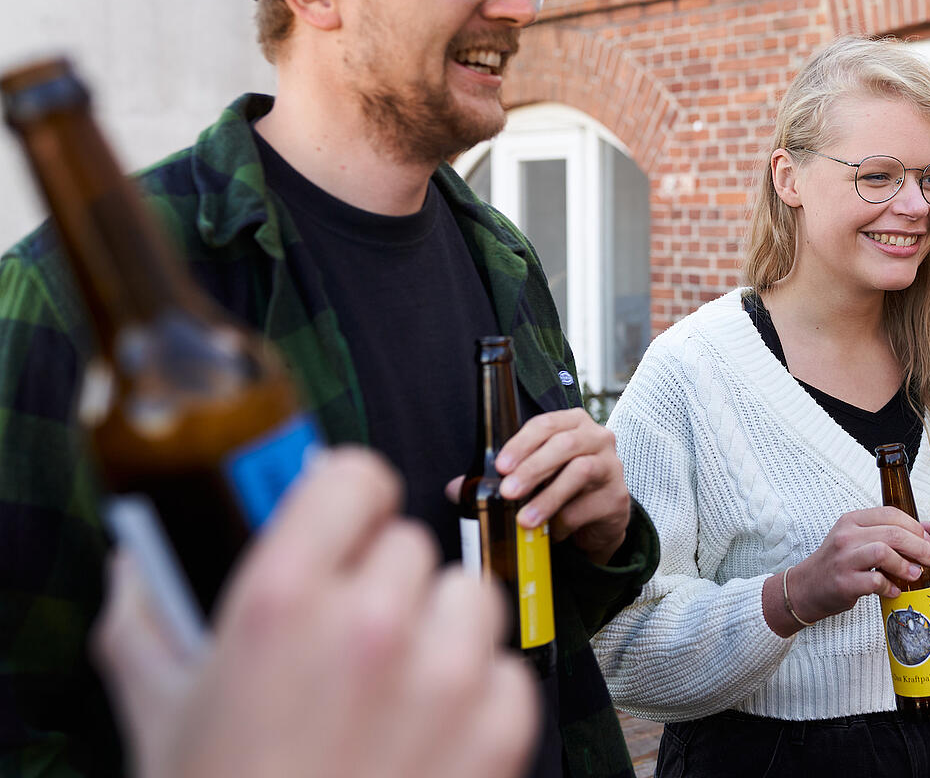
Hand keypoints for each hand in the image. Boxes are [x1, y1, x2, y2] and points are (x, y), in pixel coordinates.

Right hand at [93, 447, 539, 777]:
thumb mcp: (163, 718)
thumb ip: (147, 627)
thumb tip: (134, 569)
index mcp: (281, 600)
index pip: (354, 477)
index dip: (349, 501)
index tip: (345, 529)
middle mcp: (372, 622)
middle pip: (412, 546)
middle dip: (384, 587)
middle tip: (352, 648)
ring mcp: (444, 674)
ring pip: (470, 598)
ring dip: (442, 636)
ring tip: (395, 696)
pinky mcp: (500, 726)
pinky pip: (508, 670)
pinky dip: (480, 700)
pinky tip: (430, 741)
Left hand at [496, 407, 631, 564]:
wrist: (600, 517)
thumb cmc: (564, 486)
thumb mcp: (535, 475)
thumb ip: (501, 477)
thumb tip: (455, 490)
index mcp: (574, 423)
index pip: (546, 424)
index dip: (522, 443)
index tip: (502, 466)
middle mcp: (597, 438)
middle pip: (565, 445)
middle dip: (533, 468)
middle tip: (508, 491)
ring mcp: (611, 466)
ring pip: (580, 472)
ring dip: (548, 498)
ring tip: (525, 520)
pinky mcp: (617, 497)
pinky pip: (587, 507)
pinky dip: (563, 522)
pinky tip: (552, 532)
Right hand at [784, 507, 929, 623]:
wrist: (805, 588)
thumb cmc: (836, 564)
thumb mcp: (860, 541)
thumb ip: (891, 532)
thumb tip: (927, 528)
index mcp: (852, 521)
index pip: (890, 514)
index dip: (914, 526)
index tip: (927, 539)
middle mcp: (846, 536)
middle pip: (892, 533)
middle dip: (919, 546)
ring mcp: (844, 559)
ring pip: (884, 552)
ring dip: (905, 564)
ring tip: (915, 574)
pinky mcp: (844, 582)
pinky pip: (875, 581)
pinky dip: (890, 586)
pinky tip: (894, 590)